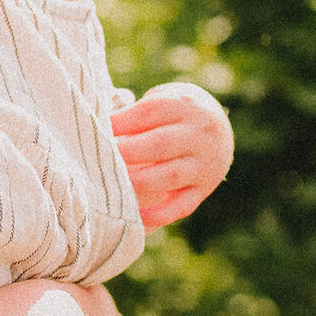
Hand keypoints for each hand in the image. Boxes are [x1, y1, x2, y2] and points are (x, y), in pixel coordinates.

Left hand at [111, 81, 233, 227]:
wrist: (219, 129)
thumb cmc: (174, 114)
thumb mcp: (163, 100)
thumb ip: (135, 113)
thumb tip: (96, 126)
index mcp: (185, 106)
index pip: (151, 112)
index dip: (121, 121)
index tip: (97, 128)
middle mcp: (199, 135)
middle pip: (162, 143)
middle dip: (128, 151)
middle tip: (103, 156)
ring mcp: (205, 164)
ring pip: (172, 175)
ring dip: (141, 181)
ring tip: (116, 182)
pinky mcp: (203, 189)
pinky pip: (182, 206)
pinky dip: (160, 214)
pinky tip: (137, 215)